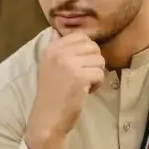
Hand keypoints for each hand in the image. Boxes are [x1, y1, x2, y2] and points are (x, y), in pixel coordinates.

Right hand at [25, 31, 104, 148]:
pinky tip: (85, 92)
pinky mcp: (80, 77)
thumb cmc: (51, 93)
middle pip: (93, 47)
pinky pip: (100, 73)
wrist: (47, 118)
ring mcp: (69, 64)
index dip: (87, 51)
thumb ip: (54, 46)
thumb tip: (55, 29)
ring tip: (83, 85)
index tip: (78, 65)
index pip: (80, 36)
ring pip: (99, 60)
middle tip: (83, 76)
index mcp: (51, 48)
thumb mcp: (48, 66)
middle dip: (93, 62)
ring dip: (96, 74)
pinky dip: (97, 85)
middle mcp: (59, 53)